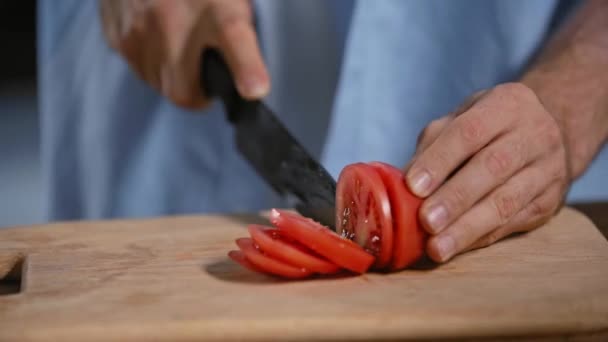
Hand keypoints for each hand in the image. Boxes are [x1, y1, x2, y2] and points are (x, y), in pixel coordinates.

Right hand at [100, 0, 268, 108]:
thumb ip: (238, 24)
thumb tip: (251, 74)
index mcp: (219, 6)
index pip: (234, 36)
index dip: (245, 66)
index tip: (254, 89)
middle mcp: (174, 17)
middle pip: (184, 89)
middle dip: (197, 92)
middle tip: (207, 72)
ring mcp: (141, 27)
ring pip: (159, 84)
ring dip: (173, 76)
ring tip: (181, 46)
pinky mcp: (117, 34)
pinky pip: (139, 69)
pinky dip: (151, 61)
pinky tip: (158, 36)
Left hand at [405, 83, 571, 262]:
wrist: (549, 132)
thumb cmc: (489, 128)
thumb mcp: (461, 119)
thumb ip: (433, 145)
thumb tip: (403, 183)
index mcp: (506, 105)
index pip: (469, 132)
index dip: (440, 161)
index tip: (413, 186)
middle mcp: (534, 133)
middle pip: (492, 168)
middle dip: (455, 198)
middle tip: (426, 222)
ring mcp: (548, 169)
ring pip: (506, 202)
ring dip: (468, 228)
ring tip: (437, 247)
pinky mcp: (551, 201)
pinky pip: (513, 223)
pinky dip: (481, 237)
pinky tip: (457, 248)